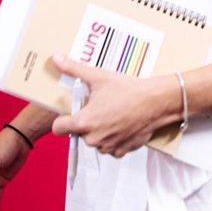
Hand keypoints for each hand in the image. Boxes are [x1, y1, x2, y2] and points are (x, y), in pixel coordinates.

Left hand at [49, 54, 179, 157]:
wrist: (155, 102)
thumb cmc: (128, 90)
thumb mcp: (98, 76)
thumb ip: (73, 69)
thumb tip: (57, 59)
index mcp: (84, 121)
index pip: (58, 129)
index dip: (62, 119)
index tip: (70, 113)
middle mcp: (94, 138)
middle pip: (79, 133)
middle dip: (86, 121)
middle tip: (99, 107)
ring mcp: (108, 147)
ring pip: (95, 140)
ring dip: (99, 131)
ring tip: (111, 114)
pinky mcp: (121, 151)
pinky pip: (109, 147)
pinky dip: (113, 138)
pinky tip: (120, 123)